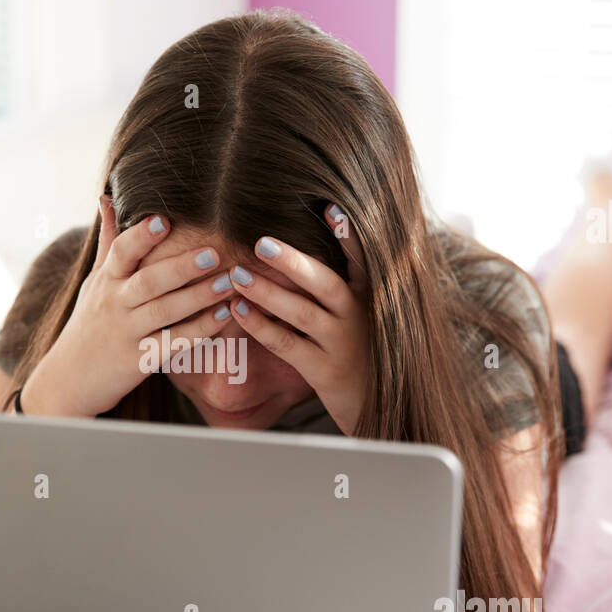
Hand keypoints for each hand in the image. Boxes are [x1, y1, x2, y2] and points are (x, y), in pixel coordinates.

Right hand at [20, 196, 233, 416]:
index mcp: (106, 281)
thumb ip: (108, 242)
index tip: (165, 220)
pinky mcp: (139, 360)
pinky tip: (224, 317)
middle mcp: (115, 304)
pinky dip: (199, 330)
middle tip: (214, 253)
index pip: (121, 252)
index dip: (141, 236)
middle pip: (148, 282)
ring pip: (165, 312)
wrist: (67, 379)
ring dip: (200, 296)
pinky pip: (173, 343)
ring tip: (231, 281)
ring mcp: (127, 333)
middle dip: (181, 266)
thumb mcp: (94, 282)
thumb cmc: (88, 324)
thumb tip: (107, 198)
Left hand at [227, 203, 370, 435]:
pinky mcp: (324, 370)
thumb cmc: (359, 349)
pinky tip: (238, 310)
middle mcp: (358, 316)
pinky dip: (261, 327)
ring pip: (302, 314)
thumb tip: (307, 241)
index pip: (361, 258)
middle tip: (260, 243)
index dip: (348, 233)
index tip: (329, 207)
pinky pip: (288, 345)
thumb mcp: (359, 313)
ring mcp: (341, 344)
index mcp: (367, 295)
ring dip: (267, 293)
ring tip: (236, 275)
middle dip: (293, 261)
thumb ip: (339, 282)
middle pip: (327, 283)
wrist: (375, 405)